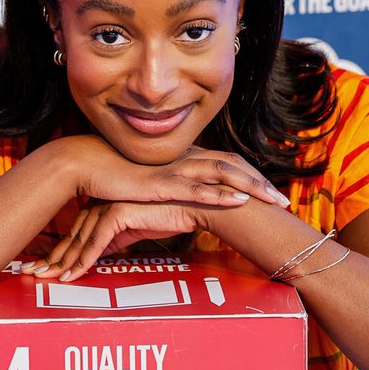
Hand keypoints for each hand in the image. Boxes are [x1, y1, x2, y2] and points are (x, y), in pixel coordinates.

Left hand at [21, 201, 206, 281]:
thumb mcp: (134, 229)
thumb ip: (114, 238)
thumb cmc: (169, 214)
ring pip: (80, 239)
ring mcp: (109, 205)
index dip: (59, 251)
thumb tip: (96, 254)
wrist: (194, 205)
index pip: (76, 230)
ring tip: (49, 280)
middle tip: (31, 275)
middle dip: (52, 257)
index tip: (43, 267)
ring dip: (64, 262)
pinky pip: (97, 241)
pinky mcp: (119, 212)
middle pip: (72, 234)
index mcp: (103, 203)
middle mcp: (102, 201)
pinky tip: (72, 275)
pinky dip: (84, 260)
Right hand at [60, 136, 290, 208]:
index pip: (225, 165)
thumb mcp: (145, 188)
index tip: (270, 194)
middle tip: (284, 201)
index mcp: (182, 160)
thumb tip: (175, 210)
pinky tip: (240, 200)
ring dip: (252, 187)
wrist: (84, 164)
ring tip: (275, 201)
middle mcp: (183, 160)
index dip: (249, 178)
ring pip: (222, 175)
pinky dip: (220, 193)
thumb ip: (163, 196)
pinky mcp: (160, 182)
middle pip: (232, 168)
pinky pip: (196, 188)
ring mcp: (174, 169)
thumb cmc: (111, 177)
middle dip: (261, 184)